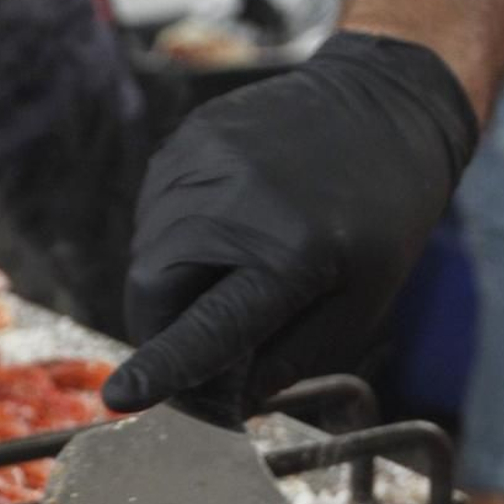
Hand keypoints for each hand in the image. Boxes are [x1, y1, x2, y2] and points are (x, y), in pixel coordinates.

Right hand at [103, 32, 478, 421]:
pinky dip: (175, 244)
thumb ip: (288, 358)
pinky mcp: (188, 140)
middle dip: (163, 332)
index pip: (207, 326)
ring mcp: (202, 162)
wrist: (383, 105)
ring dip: (169, 288)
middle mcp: (232, 203)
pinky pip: (155, 215)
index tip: (119, 398)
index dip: (162, 367)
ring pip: (145, 255)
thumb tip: (226, 398)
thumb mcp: (357, 307)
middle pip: (152, 292)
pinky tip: (223, 236)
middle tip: (199, 347)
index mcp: (288, 255)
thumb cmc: (381, 221)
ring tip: (226, 278)